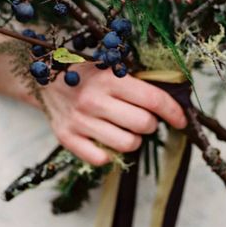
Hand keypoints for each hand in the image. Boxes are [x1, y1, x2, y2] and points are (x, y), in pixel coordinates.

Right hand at [40, 62, 187, 165]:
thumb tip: (174, 102)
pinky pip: (102, 159)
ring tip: (124, 127)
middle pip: (144, 125)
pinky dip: (109, 152)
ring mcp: (79, 121)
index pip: (153, 100)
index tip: (181, 119)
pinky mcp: (66, 137)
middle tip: (143, 117)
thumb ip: (139, 82)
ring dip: (133, 139)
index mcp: (109, 78)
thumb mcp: (112, 67)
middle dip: (150, 124)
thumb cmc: (87, 73)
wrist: (44, 77)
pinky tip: (106, 138)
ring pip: (127, 144)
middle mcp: (93, 100)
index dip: (174, 112)